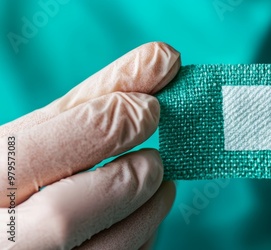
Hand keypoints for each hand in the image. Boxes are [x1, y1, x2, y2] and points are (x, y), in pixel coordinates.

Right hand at [0, 42, 179, 248]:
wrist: (8, 229)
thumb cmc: (16, 179)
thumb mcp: (34, 137)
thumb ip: (93, 99)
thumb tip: (161, 58)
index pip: (40, 156)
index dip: (105, 127)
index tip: (150, 105)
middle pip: (66, 217)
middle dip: (128, 179)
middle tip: (156, 160)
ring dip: (146, 214)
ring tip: (159, 187)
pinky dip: (140, 240)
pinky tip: (138, 219)